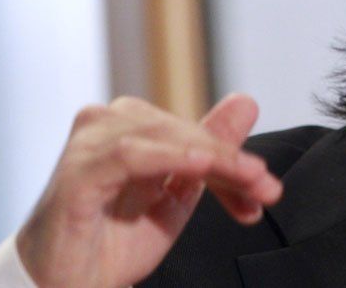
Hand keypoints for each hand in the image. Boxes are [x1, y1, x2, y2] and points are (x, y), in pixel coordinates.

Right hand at [16, 93, 281, 287]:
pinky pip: (131, 155)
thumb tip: (247, 102)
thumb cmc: (112, 243)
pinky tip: (201, 166)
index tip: (266, 189)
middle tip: (267, 188)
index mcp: (130, 127)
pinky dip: (171, 158)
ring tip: (250, 180)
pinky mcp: (78, 172)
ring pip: (165, 138)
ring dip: (214, 159)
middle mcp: (106, 125)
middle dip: (230, 162)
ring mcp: (89, 145)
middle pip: (184, 133)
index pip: (193, 134)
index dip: (233, 160)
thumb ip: (211, 152)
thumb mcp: (176, 198)